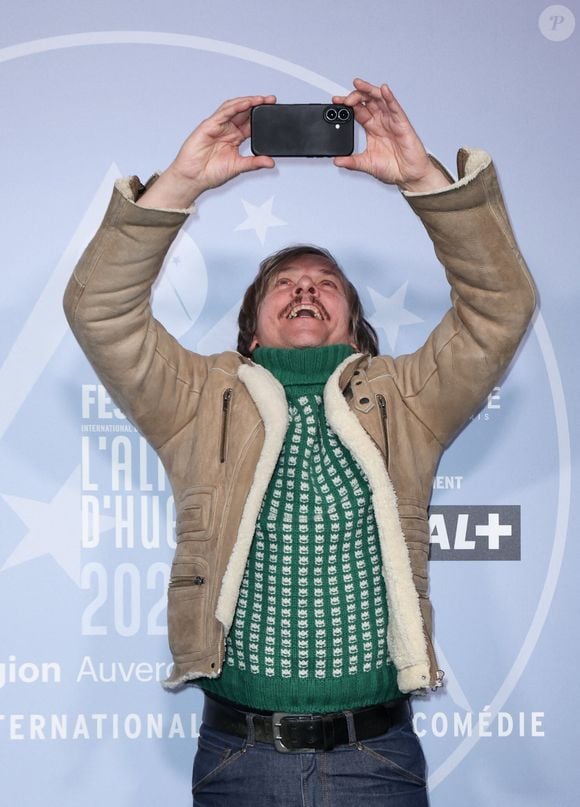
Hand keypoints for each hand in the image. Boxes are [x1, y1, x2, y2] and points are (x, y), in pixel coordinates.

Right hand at [138, 94, 276, 208]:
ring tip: (260, 99)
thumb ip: (254, 163)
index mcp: (235, 138)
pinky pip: (223, 113)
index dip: (262, 116)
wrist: (193, 178)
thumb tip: (270, 162)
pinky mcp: (208, 126)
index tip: (274, 112)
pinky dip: (234, 107)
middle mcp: (227, 130)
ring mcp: (218, 126)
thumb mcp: (238, 167)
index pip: (251, 123)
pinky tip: (245, 104)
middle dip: (257, 104)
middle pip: (244, 112)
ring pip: (234, 108)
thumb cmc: (210, 173)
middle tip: (271, 100)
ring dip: (247, 102)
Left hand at [332, 79, 449, 192]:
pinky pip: (395, 107)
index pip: (357, 111)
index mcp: (372, 128)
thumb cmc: (393, 168)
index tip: (336, 102)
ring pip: (379, 99)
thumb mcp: (367, 164)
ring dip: (369, 91)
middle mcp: (381, 121)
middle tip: (344, 98)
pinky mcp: (402, 123)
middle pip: (367, 101)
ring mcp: (391, 121)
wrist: (409, 176)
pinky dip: (389, 97)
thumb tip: (337, 161)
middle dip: (355, 96)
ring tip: (358, 85)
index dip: (347, 105)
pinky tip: (383, 90)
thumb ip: (352, 162)